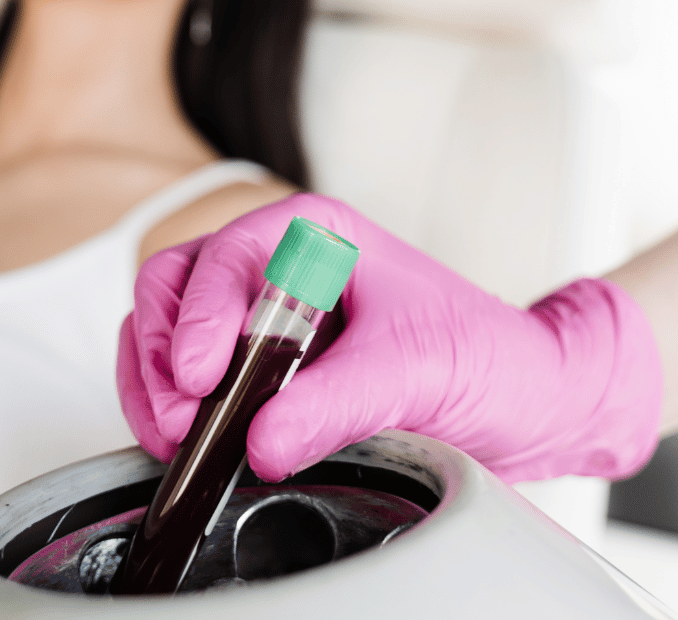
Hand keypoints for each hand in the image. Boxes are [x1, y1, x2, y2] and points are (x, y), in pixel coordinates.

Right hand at [117, 194, 661, 482]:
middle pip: (177, 285)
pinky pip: (187, 378)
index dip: (201, 312)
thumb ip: (337, 402)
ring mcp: (263, 319)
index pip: (228, 254)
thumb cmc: (486, 355)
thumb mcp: (417, 368)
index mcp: (315, 237)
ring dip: (154, 384)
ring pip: (167, 330)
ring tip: (179, 437)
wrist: (523, 398)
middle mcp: (279, 268)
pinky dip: (169, 408)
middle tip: (181, 416)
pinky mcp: (260, 370)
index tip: (198, 375)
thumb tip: (260, 440)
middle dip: (163, 351)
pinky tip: (188, 441)